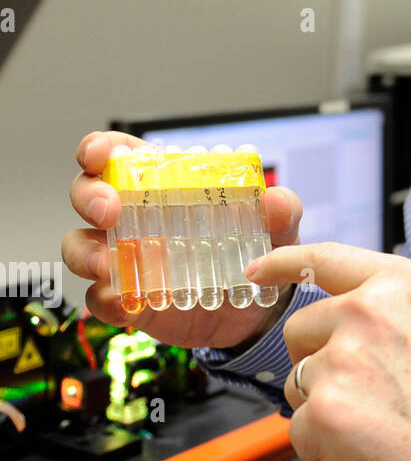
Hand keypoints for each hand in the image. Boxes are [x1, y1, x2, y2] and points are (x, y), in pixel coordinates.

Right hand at [62, 130, 303, 350]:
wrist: (258, 311)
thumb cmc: (257, 250)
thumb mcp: (277, 227)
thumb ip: (281, 211)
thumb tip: (276, 200)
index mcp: (165, 185)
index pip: (119, 155)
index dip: (100, 148)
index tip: (102, 155)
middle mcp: (135, 217)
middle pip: (87, 194)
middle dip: (89, 197)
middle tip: (109, 210)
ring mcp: (125, 257)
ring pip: (80, 245)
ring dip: (86, 251)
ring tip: (107, 263)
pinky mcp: (125, 299)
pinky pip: (98, 298)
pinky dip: (105, 299)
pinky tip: (124, 302)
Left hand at [249, 242, 410, 460]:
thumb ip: (386, 319)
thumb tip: (340, 335)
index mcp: (401, 284)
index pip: (323, 258)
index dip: (282, 264)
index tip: (259, 269)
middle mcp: (366, 311)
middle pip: (299, 331)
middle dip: (317, 362)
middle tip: (368, 394)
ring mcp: (341, 359)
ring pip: (296, 385)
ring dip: (324, 409)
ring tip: (380, 426)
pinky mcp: (324, 412)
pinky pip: (298, 432)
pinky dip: (326, 449)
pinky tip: (372, 451)